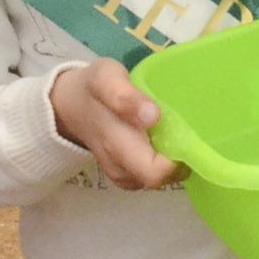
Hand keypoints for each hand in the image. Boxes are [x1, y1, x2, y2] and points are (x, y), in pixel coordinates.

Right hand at [49, 62, 180, 189]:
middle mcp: (119, 168)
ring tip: (172, 131)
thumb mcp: (105, 78)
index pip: (155, 173)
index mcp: (116, 146)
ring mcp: (121, 174)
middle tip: (184, 129)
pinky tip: (161, 139)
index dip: (178, 160)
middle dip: (179, 159)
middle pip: (160, 179)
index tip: (188, 133)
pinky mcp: (123, 174)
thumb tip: (152, 116)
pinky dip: (161, 162)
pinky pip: (149, 175)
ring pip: (157, 179)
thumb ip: (124, 96)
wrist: (70, 104)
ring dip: (171, 160)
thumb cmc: (92, 87)